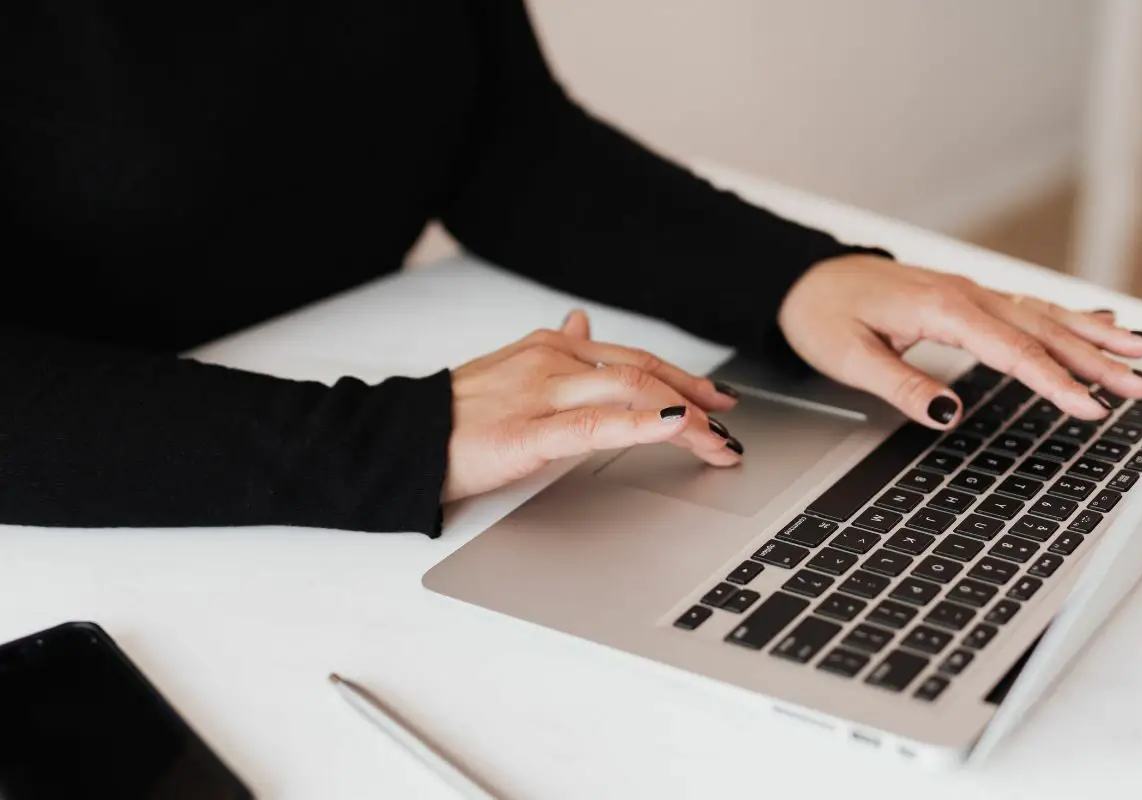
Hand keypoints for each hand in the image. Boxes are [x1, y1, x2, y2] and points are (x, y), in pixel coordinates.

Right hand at [443, 311, 743, 501]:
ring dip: (686, 419)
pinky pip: (595, 426)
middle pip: (643, 374)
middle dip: (697, 399)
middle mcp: (552, 360)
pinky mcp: (527, 432)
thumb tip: (582, 321)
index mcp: (551, 346)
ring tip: (718, 443)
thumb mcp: (511, 369)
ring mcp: (541, 393)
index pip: (633, 358)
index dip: (682, 378)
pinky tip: (676, 428)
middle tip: (731, 424)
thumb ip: (554, 348)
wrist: (401, 439)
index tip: (715, 397)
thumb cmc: (455, 413)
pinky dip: (643, 425)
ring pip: (631, 394)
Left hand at [778, 255, 1141, 427]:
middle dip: (1096, 359)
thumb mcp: (848, 358)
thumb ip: (900, 385)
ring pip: (1042, 314)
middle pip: (1042, 329)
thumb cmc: (822, 314)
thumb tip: (946, 414)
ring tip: (1141, 352)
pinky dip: (1066, 315)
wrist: (804, 280)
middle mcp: (963, 294)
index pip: (1011, 350)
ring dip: (1093, 335)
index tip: (1089, 407)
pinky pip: (1025, 307)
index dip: (1053, 381)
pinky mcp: (964, 298)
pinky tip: (1097, 320)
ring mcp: (967, 293)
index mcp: (940, 308)